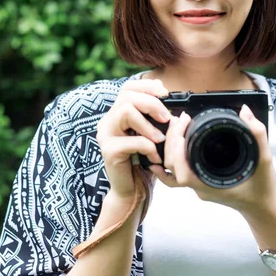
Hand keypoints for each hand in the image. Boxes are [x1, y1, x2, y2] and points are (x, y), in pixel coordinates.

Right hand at [96, 79, 171, 203]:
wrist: (131, 189)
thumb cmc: (143, 161)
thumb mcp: (151, 135)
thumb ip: (154, 117)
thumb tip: (169, 99)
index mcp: (117, 113)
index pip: (128, 88)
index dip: (147, 86)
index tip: (165, 94)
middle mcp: (108, 121)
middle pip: (127, 96)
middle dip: (151, 104)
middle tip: (166, 118)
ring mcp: (106, 135)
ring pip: (125, 111)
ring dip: (148, 124)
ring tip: (160, 139)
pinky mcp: (108, 150)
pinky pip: (131, 140)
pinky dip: (148, 147)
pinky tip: (155, 158)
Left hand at [148, 104, 275, 214]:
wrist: (262, 207)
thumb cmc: (262, 189)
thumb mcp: (265, 160)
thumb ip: (257, 135)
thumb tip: (245, 111)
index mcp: (211, 184)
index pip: (183, 172)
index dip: (177, 150)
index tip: (183, 129)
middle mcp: (200, 187)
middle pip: (173, 167)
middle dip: (172, 141)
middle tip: (181, 119)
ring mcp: (198, 186)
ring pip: (173, 170)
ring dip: (170, 147)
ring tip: (177, 126)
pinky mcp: (199, 182)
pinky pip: (176, 175)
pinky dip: (169, 163)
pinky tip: (162, 153)